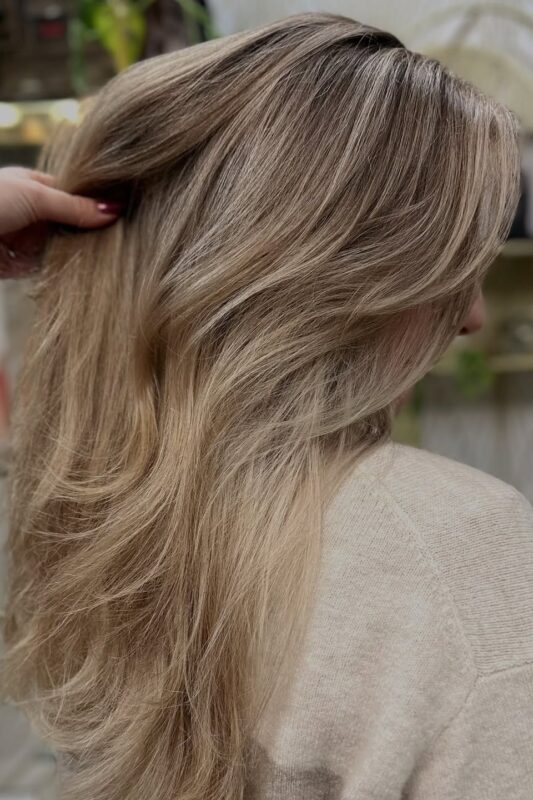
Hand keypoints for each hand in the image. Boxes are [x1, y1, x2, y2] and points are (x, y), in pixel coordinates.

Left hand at [0, 167, 121, 276]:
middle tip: (124, 239)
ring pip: (64, 247)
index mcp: (35, 185)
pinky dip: (66, 270)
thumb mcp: (36, 195)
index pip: (76, 195)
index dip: (98, 204)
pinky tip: (89, 270)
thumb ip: (74, 206)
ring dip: (81, 252)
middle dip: (92, 231)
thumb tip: (114, 209)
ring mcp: (28, 238)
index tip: (125, 214)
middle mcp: (33, 212)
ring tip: (114, 257)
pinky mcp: (21, 265)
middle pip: (73, 223)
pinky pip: (51, 268)